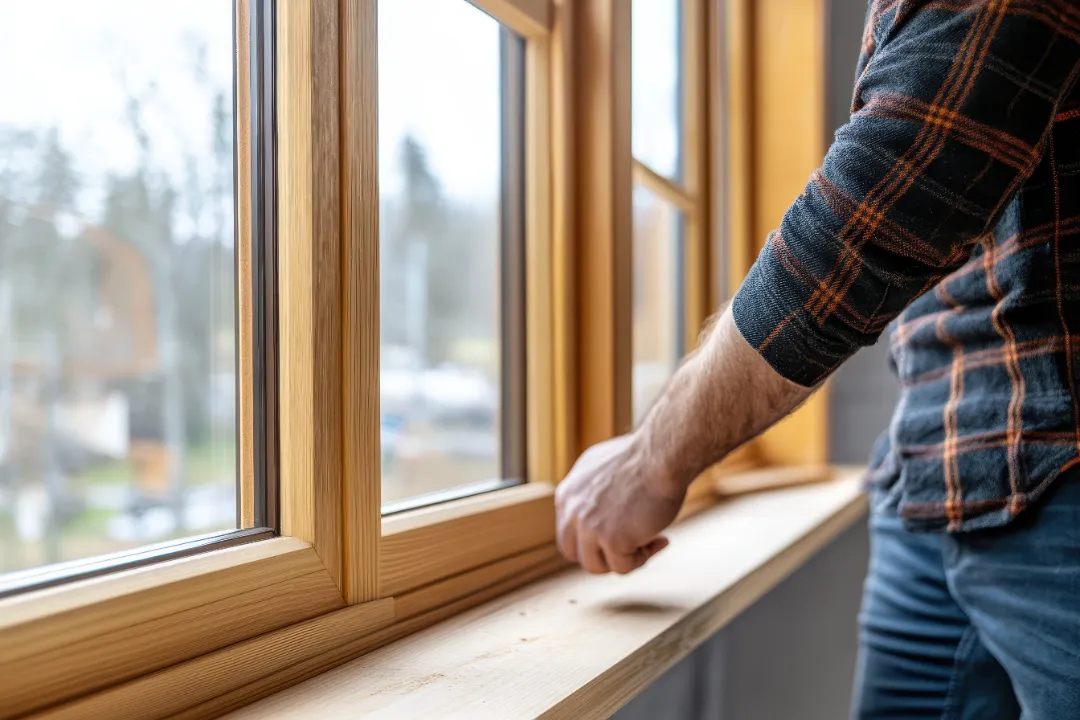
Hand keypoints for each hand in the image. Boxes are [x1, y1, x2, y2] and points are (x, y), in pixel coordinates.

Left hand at [555, 433, 685, 574]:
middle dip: (601, 555)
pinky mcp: (610, 539)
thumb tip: (598, 514)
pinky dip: (644, 558)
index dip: (592, 540)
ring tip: (648, 542)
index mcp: (566, 494)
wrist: (662, 455)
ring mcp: (588, 527)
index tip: (618, 533)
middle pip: (574, 553)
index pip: (567, 532)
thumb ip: (591, 491)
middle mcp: (571, 511)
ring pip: (595, 566)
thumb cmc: (643, 458)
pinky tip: (661, 538)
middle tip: (629, 547)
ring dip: (622, 559)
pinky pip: (623, 567)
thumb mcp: (602, 468)